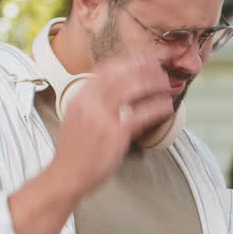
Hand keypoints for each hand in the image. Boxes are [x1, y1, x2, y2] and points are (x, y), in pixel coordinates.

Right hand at [50, 47, 173, 196]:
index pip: (105, 69)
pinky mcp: (115, 134)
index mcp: (80, 97)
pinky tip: (166, 106)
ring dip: (153, 83)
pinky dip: (157, 107)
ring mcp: (102, 118)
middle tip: (159, 67)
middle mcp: (89, 103)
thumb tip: (112, 91)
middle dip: (143, 67)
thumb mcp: (76, 118)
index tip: (141, 58)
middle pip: (121, 74)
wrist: (66, 175)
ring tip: (166, 84)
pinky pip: (142, 114)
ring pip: (133, 89)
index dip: (127, 61)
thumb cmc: (74, 151)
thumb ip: (92, 102)